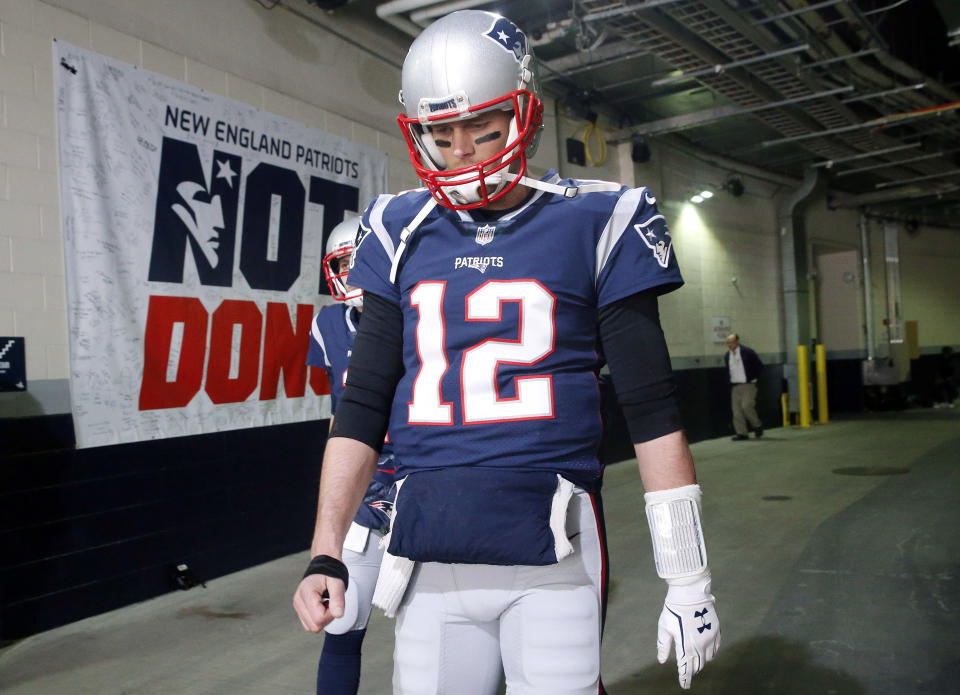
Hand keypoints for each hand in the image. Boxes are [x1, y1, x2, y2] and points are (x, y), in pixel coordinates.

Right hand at [292, 573, 346, 632]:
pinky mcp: (299, 609)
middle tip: (330, 603)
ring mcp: (297, 606)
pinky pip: (309, 623)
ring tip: (326, 603)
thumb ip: (338, 599)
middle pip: (314, 626)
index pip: (319, 618)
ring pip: (311, 627)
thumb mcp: (338, 583)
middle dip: (327, 618)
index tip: (334, 602)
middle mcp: (298, 601)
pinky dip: (318, 618)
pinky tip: (322, 606)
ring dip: (322, 619)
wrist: (323, 565)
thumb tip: (338, 615)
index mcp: (306, 593)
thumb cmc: (330, 572)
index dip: (331, 614)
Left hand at [656, 571, 720, 688]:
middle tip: (688, 671)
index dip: (685, 679)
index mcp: (686, 646)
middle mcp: (700, 646)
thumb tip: (662, 660)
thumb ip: (664, 646)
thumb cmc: (673, 610)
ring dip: (701, 661)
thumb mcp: (664, 628)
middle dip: (693, 670)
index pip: (686, 669)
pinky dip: (711, 653)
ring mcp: (710, 638)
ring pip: (708, 658)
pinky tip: (705, 650)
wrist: (689, 593)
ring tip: (695, 659)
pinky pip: (716, 648)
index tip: (685, 685)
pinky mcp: (717, 631)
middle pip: (699, 666)